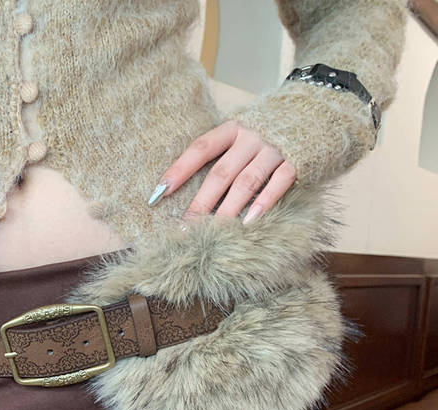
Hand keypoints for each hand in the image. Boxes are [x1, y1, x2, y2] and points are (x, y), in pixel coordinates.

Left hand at [147, 120, 296, 224]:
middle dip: (200, 203)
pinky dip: (264, 203)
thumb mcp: (244, 132)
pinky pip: (279, 183)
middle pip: (220, 173)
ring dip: (227, 210)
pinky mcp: (299, 160)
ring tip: (212, 232)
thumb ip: (225, 153)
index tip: (158, 193)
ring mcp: (275, 148)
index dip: (179, 170)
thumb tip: (192, 187)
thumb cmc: (273, 128)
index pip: (200, 148)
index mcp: (233, 128)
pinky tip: (249, 222)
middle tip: (184, 228)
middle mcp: (252, 136)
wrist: (322, 106)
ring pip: (246, 182)